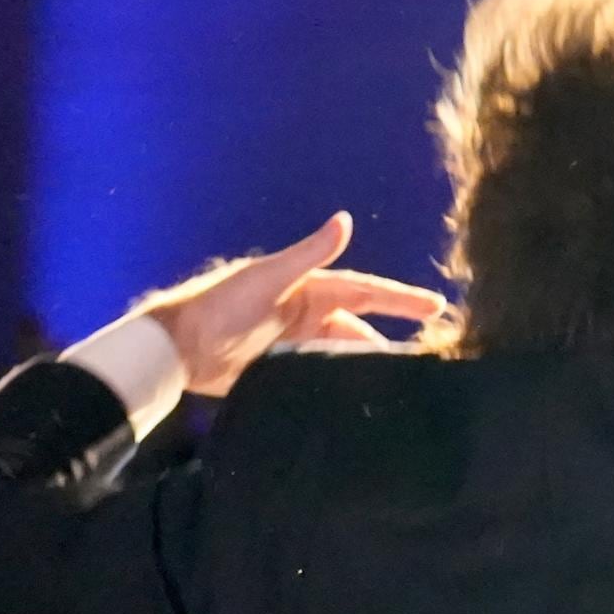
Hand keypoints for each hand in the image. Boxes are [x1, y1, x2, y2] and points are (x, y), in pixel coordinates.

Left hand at [134, 214, 447, 397]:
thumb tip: (345, 220)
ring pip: (343, 351)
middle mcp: (306, 313)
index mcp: (307, 288)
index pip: (365, 290)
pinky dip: (341, 379)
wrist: (179, 348)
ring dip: (367, 360)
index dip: (400, 298)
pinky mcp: (281, 369)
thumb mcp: (268, 277)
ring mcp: (294, 342)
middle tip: (432, 344)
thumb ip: (309, 254)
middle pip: (360, 323)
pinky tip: (358, 393)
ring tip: (399, 378)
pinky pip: (321, 373)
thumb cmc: (220, 305)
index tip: (435, 304)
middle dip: (394, 331)